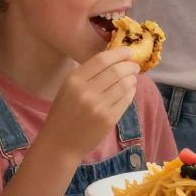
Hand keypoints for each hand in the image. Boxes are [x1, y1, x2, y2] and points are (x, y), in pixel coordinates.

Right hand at [38, 47, 140, 166]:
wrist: (60, 144)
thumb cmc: (63, 114)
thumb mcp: (68, 89)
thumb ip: (87, 74)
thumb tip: (114, 59)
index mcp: (74, 80)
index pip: (102, 60)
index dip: (119, 53)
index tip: (129, 51)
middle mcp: (87, 92)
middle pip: (116, 71)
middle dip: (130, 65)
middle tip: (134, 65)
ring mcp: (99, 107)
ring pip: (124, 85)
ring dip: (132, 79)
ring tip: (133, 78)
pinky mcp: (109, 120)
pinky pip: (126, 100)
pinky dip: (131, 92)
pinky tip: (130, 90)